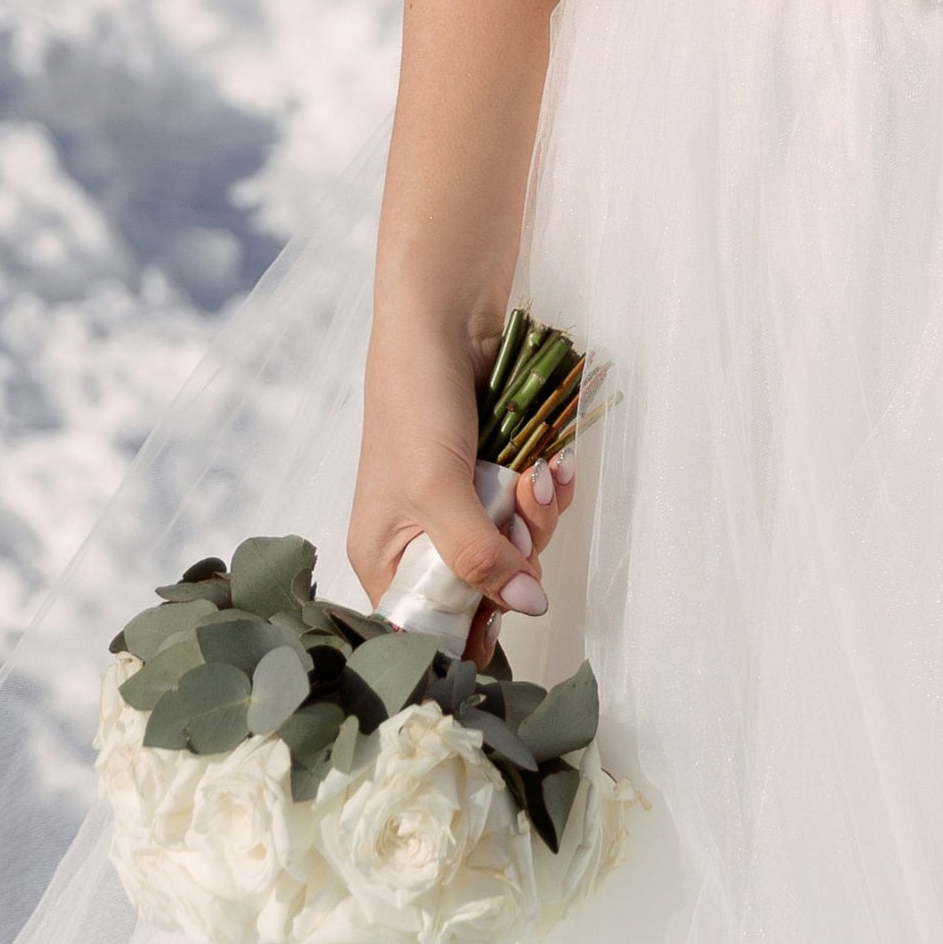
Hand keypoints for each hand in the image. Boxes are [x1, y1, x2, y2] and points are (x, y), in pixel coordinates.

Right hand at [348, 314, 575, 651]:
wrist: (444, 318)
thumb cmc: (415, 402)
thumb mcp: (436, 489)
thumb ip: (478, 555)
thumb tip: (527, 606)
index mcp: (386, 557)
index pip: (431, 626)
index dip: (474, 622)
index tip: (508, 600)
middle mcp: (422, 540)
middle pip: (486, 587)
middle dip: (519, 551)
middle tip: (524, 505)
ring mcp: (463, 507)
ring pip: (519, 546)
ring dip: (540, 512)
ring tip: (539, 470)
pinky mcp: (494, 476)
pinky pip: (533, 506)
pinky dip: (550, 488)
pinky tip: (556, 464)